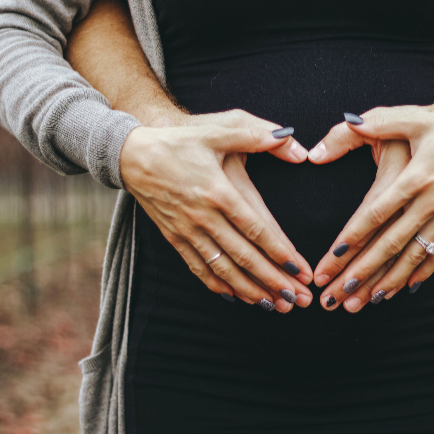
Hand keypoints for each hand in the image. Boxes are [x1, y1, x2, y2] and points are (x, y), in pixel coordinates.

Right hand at [120, 109, 312, 312]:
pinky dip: (219, 286)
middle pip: (244, 257)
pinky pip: (199, 269)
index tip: (301, 271)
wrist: (132, 154)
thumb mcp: (220, 128)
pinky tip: (237, 297)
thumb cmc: (180, 140)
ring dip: (250, 290)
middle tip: (298, 300)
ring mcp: (187, 231)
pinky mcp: (174, 238)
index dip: (281, 253)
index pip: (256, 230)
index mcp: (218, 192)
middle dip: (273, 281)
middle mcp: (203, 217)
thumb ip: (259, 135)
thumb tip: (295, 146)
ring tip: (275, 305)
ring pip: (223, 269)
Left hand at [308, 124, 410, 308]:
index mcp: (415, 177)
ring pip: (413, 256)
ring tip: (363, 302)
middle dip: (361, 272)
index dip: (351, 238)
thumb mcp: (411, 117)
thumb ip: (370, 125)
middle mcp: (431, 201)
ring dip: (387, 281)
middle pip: (390, 244)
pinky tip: (403, 289)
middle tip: (336, 296)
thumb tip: (331, 139)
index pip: (375, 214)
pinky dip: (420, 273)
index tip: (330, 260)